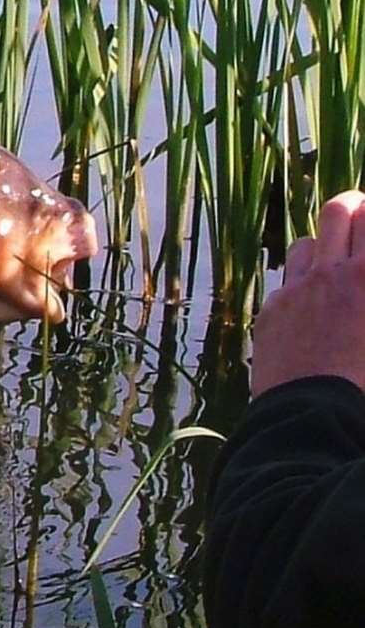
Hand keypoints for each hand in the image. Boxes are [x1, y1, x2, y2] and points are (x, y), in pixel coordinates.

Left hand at [251, 189, 364, 397]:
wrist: (316, 420)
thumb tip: (361, 298)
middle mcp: (334, 274)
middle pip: (339, 211)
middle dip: (354, 206)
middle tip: (363, 213)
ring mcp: (298, 290)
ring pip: (308, 242)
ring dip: (326, 244)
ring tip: (338, 258)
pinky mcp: (271, 311)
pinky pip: (287, 282)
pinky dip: (302, 284)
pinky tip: (313, 304)